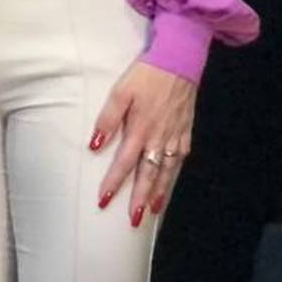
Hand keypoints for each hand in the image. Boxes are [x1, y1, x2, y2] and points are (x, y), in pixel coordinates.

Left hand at [91, 60, 195, 225]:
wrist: (179, 61)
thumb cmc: (145, 75)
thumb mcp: (120, 92)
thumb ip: (107, 119)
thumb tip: (95, 146)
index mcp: (141, 129)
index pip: (124, 163)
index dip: (114, 183)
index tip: (104, 201)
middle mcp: (160, 138)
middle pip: (149, 175)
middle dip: (141, 199)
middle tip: (133, 221)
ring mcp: (176, 137)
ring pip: (167, 171)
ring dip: (159, 193)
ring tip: (152, 212)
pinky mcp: (186, 132)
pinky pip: (179, 161)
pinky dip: (173, 176)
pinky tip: (168, 184)